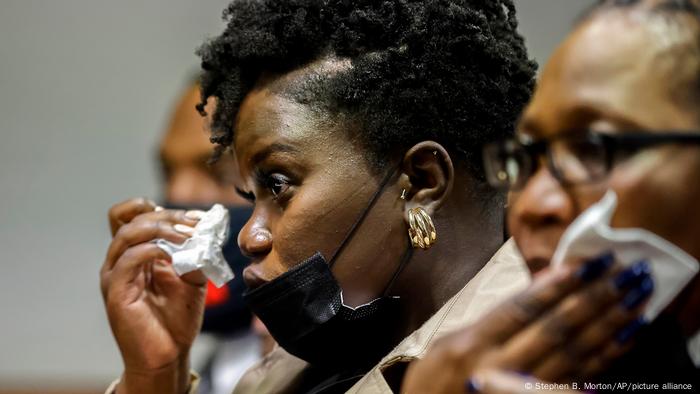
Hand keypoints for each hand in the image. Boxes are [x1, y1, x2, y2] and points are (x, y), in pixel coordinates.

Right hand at [100, 198, 207, 393]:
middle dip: (167, 216)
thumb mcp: (193, 277)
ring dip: (161, 229)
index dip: (158, 208)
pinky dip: (153, 250)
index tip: (192, 217)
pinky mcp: (115, 292)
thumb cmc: (176, 317)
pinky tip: (174, 255)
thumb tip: (206, 232)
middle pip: (132, 218)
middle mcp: (121, 260)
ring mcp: (115, 274)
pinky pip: (128, 259)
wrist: (168, 354)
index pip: (130, 214)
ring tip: (188, 236)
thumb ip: (195, 253)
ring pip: (128, 234)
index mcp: (136, 252)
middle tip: (194, 225)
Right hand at [403, 254, 651, 392]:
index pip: (522, 309)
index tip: (589, 262)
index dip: (558, 285)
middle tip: (625, 271)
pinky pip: (578, 380)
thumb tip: (542, 285)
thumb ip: (494, 319)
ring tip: (636, 297)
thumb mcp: (451, 342)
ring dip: (608, 324)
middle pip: (553, 330)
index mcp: (472, 345)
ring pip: (572, 355)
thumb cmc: (436, 380)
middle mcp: (497, 370)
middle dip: (593, 299)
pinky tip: (627, 336)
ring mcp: (519, 392)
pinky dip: (605, 357)